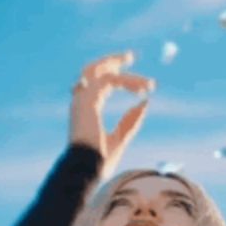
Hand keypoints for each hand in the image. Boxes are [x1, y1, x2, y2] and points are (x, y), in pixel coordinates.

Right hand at [69, 50, 154, 176]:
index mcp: (85, 110)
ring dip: (123, 70)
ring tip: (144, 77)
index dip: (117, 79)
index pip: (98, 86)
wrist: (87, 169)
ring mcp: (82, 99)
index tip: (139, 84)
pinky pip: (110, 80)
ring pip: (102, 72)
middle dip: (110, 61)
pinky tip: (143, 89)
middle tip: (130, 56)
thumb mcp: (120, 139)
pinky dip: (127, 81)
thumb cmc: (99, 161)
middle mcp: (80, 101)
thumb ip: (130, 121)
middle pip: (91, 70)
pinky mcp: (88, 99)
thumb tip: (145, 102)